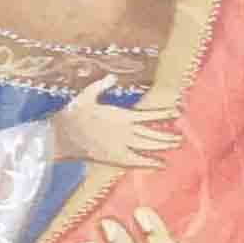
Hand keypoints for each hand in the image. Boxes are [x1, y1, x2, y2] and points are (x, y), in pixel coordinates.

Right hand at [53, 76, 182, 170]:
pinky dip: (150, 163)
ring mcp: (121, 146)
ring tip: (176, 145)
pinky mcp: (114, 158)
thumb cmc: (73, 115)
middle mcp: (125, 132)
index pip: (149, 114)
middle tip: (181, 136)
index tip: (178, 111)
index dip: (164, 113)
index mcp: (121, 116)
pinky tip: (161, 165)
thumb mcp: (86, 96)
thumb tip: (112, 77)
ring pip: (147, 147)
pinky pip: (136, 161)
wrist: (61, 137)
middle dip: (167, 135)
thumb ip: (101, 86)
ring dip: (163, 146)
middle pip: (152, 134)